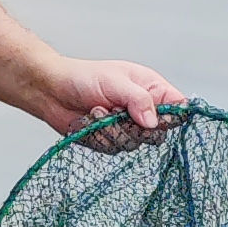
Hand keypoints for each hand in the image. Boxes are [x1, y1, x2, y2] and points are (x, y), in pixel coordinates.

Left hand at [28, 57, 184, 146]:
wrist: (51, 91)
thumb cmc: (82, 78)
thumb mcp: (115, 82)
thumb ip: (138, 100)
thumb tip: (154, 122)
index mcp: (150, 88)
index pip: (177, 107)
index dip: (173, 116)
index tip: (157, 119)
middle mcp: (141, 109)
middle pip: (158, 133)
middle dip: (135, 127)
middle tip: (119, 113)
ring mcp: (126, 126)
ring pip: (134, 143)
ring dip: (112, 130)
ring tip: (97, 111)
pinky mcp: (110, 140)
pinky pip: (113, 149)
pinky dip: (100, 137)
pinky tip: (90, 121)